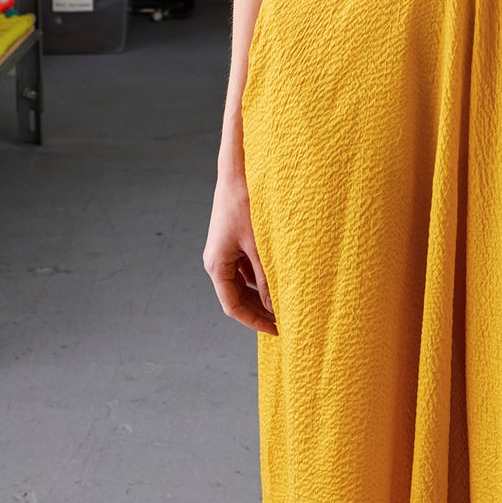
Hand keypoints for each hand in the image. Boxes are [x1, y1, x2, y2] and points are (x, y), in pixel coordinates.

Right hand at [203, 170, 277, 335]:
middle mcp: (216, 261)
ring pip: (241, 284)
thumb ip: (266, 278)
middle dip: (259, 311)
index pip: (232, 307)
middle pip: (236, 298)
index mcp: (217, 265)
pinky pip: (245, 269)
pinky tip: (278, 282)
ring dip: (260, 295)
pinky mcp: (232, 242)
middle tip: (285, 321)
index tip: (277, 331)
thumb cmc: (246, 204)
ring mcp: (224, 251)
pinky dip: (260, 279)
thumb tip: (275, 307)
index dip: (255, 322)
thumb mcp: (259, 245)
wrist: (238, 171)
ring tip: (285, 304)